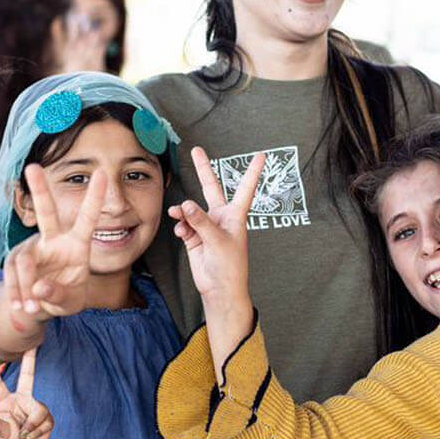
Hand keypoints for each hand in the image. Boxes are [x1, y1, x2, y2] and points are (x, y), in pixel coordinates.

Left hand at [0, 350, 52, 438]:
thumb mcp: (0, 436)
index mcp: (5, 402)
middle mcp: (21, 400)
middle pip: (28, 377)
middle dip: (30, 360)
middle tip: (33, 345)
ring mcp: (35, 406)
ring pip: (38, 410)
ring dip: (31, 426)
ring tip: (24, 434)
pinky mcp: (47, 416)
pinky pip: (44, 420)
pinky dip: (37, 431)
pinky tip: (32, 435)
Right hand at [3, 166, 108, 318]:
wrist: (42, 305)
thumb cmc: (65, 297)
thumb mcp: (70, 303)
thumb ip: (58, 296)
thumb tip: (39, 288)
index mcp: (77, 244)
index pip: (87, 219)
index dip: (95, 197)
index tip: (104, 172)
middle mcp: (54, 239)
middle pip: (47, 212)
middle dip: (39, 190)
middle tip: (32, 167)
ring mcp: (32, 246)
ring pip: (24, 260)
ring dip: (26, 287)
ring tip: (32, 308)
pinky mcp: (15, 258)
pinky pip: (12, 274)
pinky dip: (15, 293)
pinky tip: (21, 307)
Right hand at [168, 147, 264, 310]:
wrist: (219, 289)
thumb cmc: (229, 266)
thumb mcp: (217, 241)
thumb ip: (201, 221)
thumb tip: (185, 204)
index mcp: (235, 215)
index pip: (245, 188)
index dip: (253, 171)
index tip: (262, 154)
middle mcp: (221, 217)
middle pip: (211, 188)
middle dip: (203, 169)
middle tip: (196, 150)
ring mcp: (206, 226)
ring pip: (191, 209)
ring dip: (183, 211)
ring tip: (178, 214)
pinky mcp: (194, 237)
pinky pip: (184, 224)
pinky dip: (181, 226)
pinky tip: (182, 232)